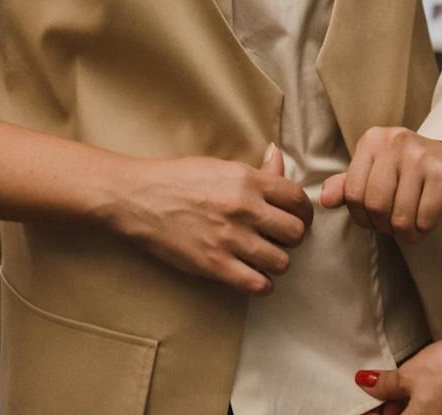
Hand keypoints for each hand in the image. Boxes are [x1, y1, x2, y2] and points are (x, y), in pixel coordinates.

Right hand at [107, 143, 312, 294]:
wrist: (138, 198)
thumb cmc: (178, 179)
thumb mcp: (220, 166)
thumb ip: (256, 169)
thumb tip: (279, 158)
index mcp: (247, 179)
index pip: (298, 199)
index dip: (303, 212)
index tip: (296, 219)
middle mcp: (244, 208)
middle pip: (296, 232)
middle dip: (290, 237)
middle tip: (276, 238)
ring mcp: (230, 238)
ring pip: (282, 261)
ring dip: (275, 261)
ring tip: (261, 257)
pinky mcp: (214, 265)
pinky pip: (258, 284)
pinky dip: (261, 284)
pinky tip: (251, 274)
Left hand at [319, 128, 441, 244]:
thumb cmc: (413, 170)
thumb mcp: (377, 171)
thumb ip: (348, 184)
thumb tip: (325, 200)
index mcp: (373, 140)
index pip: (352, 193)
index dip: (361, 215)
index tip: (374, 216)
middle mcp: (395, 142)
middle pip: (375, 206)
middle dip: (383, 225)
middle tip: (395, 222)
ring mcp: (421, 157)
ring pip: (400, 218)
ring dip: (406, 231)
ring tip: (413, 221)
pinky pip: (424, 221)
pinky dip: (424, 230)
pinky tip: (428, 218)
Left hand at [357, 337, 441, 413]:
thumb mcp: (411, 372)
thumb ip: (386, 383)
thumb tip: (367, 384)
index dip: (371, 408)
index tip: (365, 394)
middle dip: (389, 405)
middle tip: (382, 382)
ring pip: (419, 413)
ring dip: (408, 400)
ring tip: (407, 376)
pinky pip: (435, 410)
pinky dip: (426, 398)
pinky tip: (429, 378)